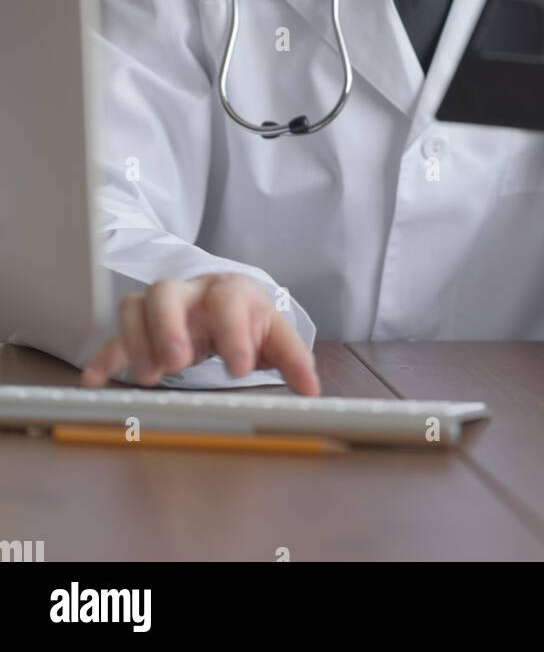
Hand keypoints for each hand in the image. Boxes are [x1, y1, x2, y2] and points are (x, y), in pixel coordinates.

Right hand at [79, 273, 319, 393]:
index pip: (229, 300)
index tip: (239, 367)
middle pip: (168, 291)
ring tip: (148, 377)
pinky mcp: (141, 328)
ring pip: (136, 306)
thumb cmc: (249, 316)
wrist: (224, 299)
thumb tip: (312, 388)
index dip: (233, 332)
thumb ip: (292, 358)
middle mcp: (191, 294)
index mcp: (230, 291)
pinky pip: (115, 335)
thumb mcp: (274, 332)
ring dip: (137, 341)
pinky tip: (96, 379)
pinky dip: (104, 355)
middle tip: (179, 361)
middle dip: (168, 325)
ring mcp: (162, 309)